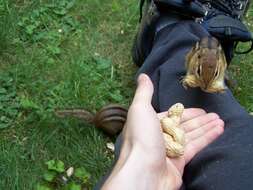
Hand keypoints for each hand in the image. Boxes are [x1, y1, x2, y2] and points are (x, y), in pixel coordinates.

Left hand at [102, 74, 223, 189]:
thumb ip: (144, 93)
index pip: (171, 116)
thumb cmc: (141, 137)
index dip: (186, 112)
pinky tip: (218, 130)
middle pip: (183, 126)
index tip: (199, 110)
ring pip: (191, 136)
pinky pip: (195, 147)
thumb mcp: (140, 109)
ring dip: (206, 127)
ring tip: (220, 120)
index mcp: (149, 124)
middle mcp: (159, 137)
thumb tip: (142, 76)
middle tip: (214, 115)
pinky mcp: (179, 163)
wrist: (144, 172)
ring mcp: (169, 150)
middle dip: (199, 120)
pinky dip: (207, 138)